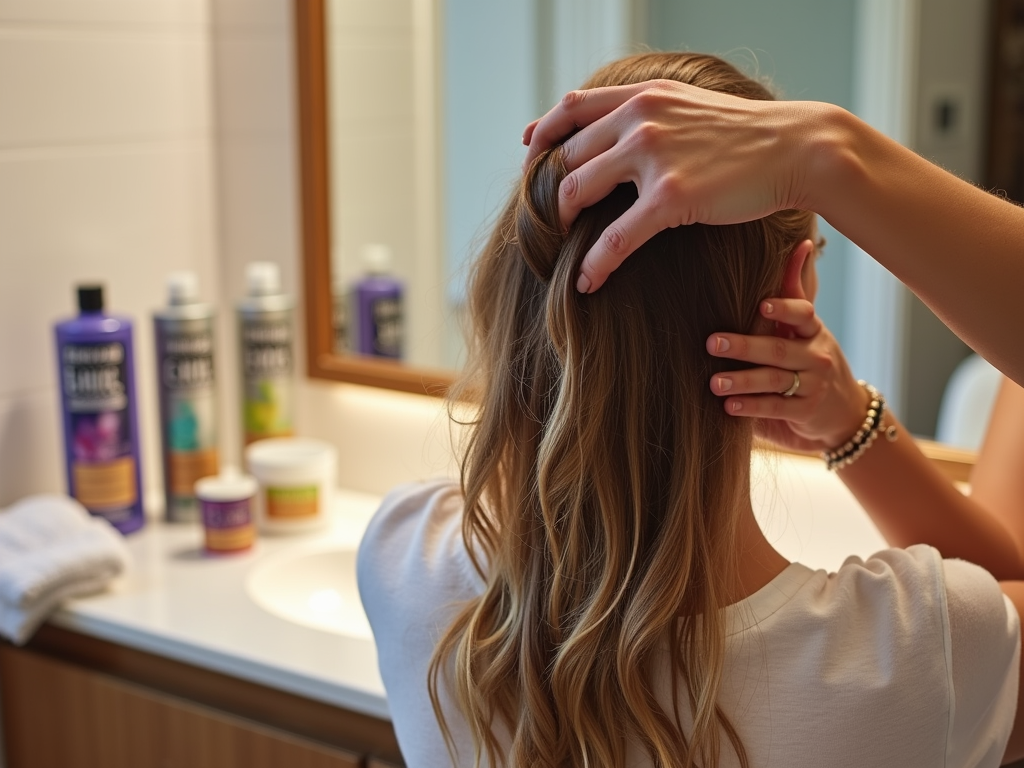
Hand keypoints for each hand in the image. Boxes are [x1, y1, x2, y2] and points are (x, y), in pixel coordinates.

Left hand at [522, 80, 830, 292]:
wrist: (796, 148)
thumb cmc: (744, 135)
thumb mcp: (689, 106)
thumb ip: (649, 112)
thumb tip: (620, 129)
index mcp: (643, 96)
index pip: (572, 107)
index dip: (544, 133)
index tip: (529, 154)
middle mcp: (640, 118)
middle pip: (567, 155)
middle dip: (547, 189)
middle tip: (542, 217)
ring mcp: (653, 156)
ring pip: (578, 191)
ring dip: (560, 222)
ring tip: (558, 247)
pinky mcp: (671, 197)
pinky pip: (615, 237)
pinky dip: (595, 263)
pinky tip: (587, 282)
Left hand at [705, 298, 867, 452]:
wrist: (846, 413)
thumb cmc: (814, 361)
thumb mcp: (809, 327)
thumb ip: (795, 291)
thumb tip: (802, 243)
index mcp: (813, 331)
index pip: (803, 314)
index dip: (784, 309)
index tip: (761, 306)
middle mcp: (815, 355)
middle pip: (778, 349)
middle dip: (744, 346)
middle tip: (712, 342)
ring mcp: (812, 385)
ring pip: (774, 380)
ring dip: (742, 380)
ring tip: (714, 382)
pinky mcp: (805, 412)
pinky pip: (775, 408)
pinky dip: (751, 407)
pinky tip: (728, 406)